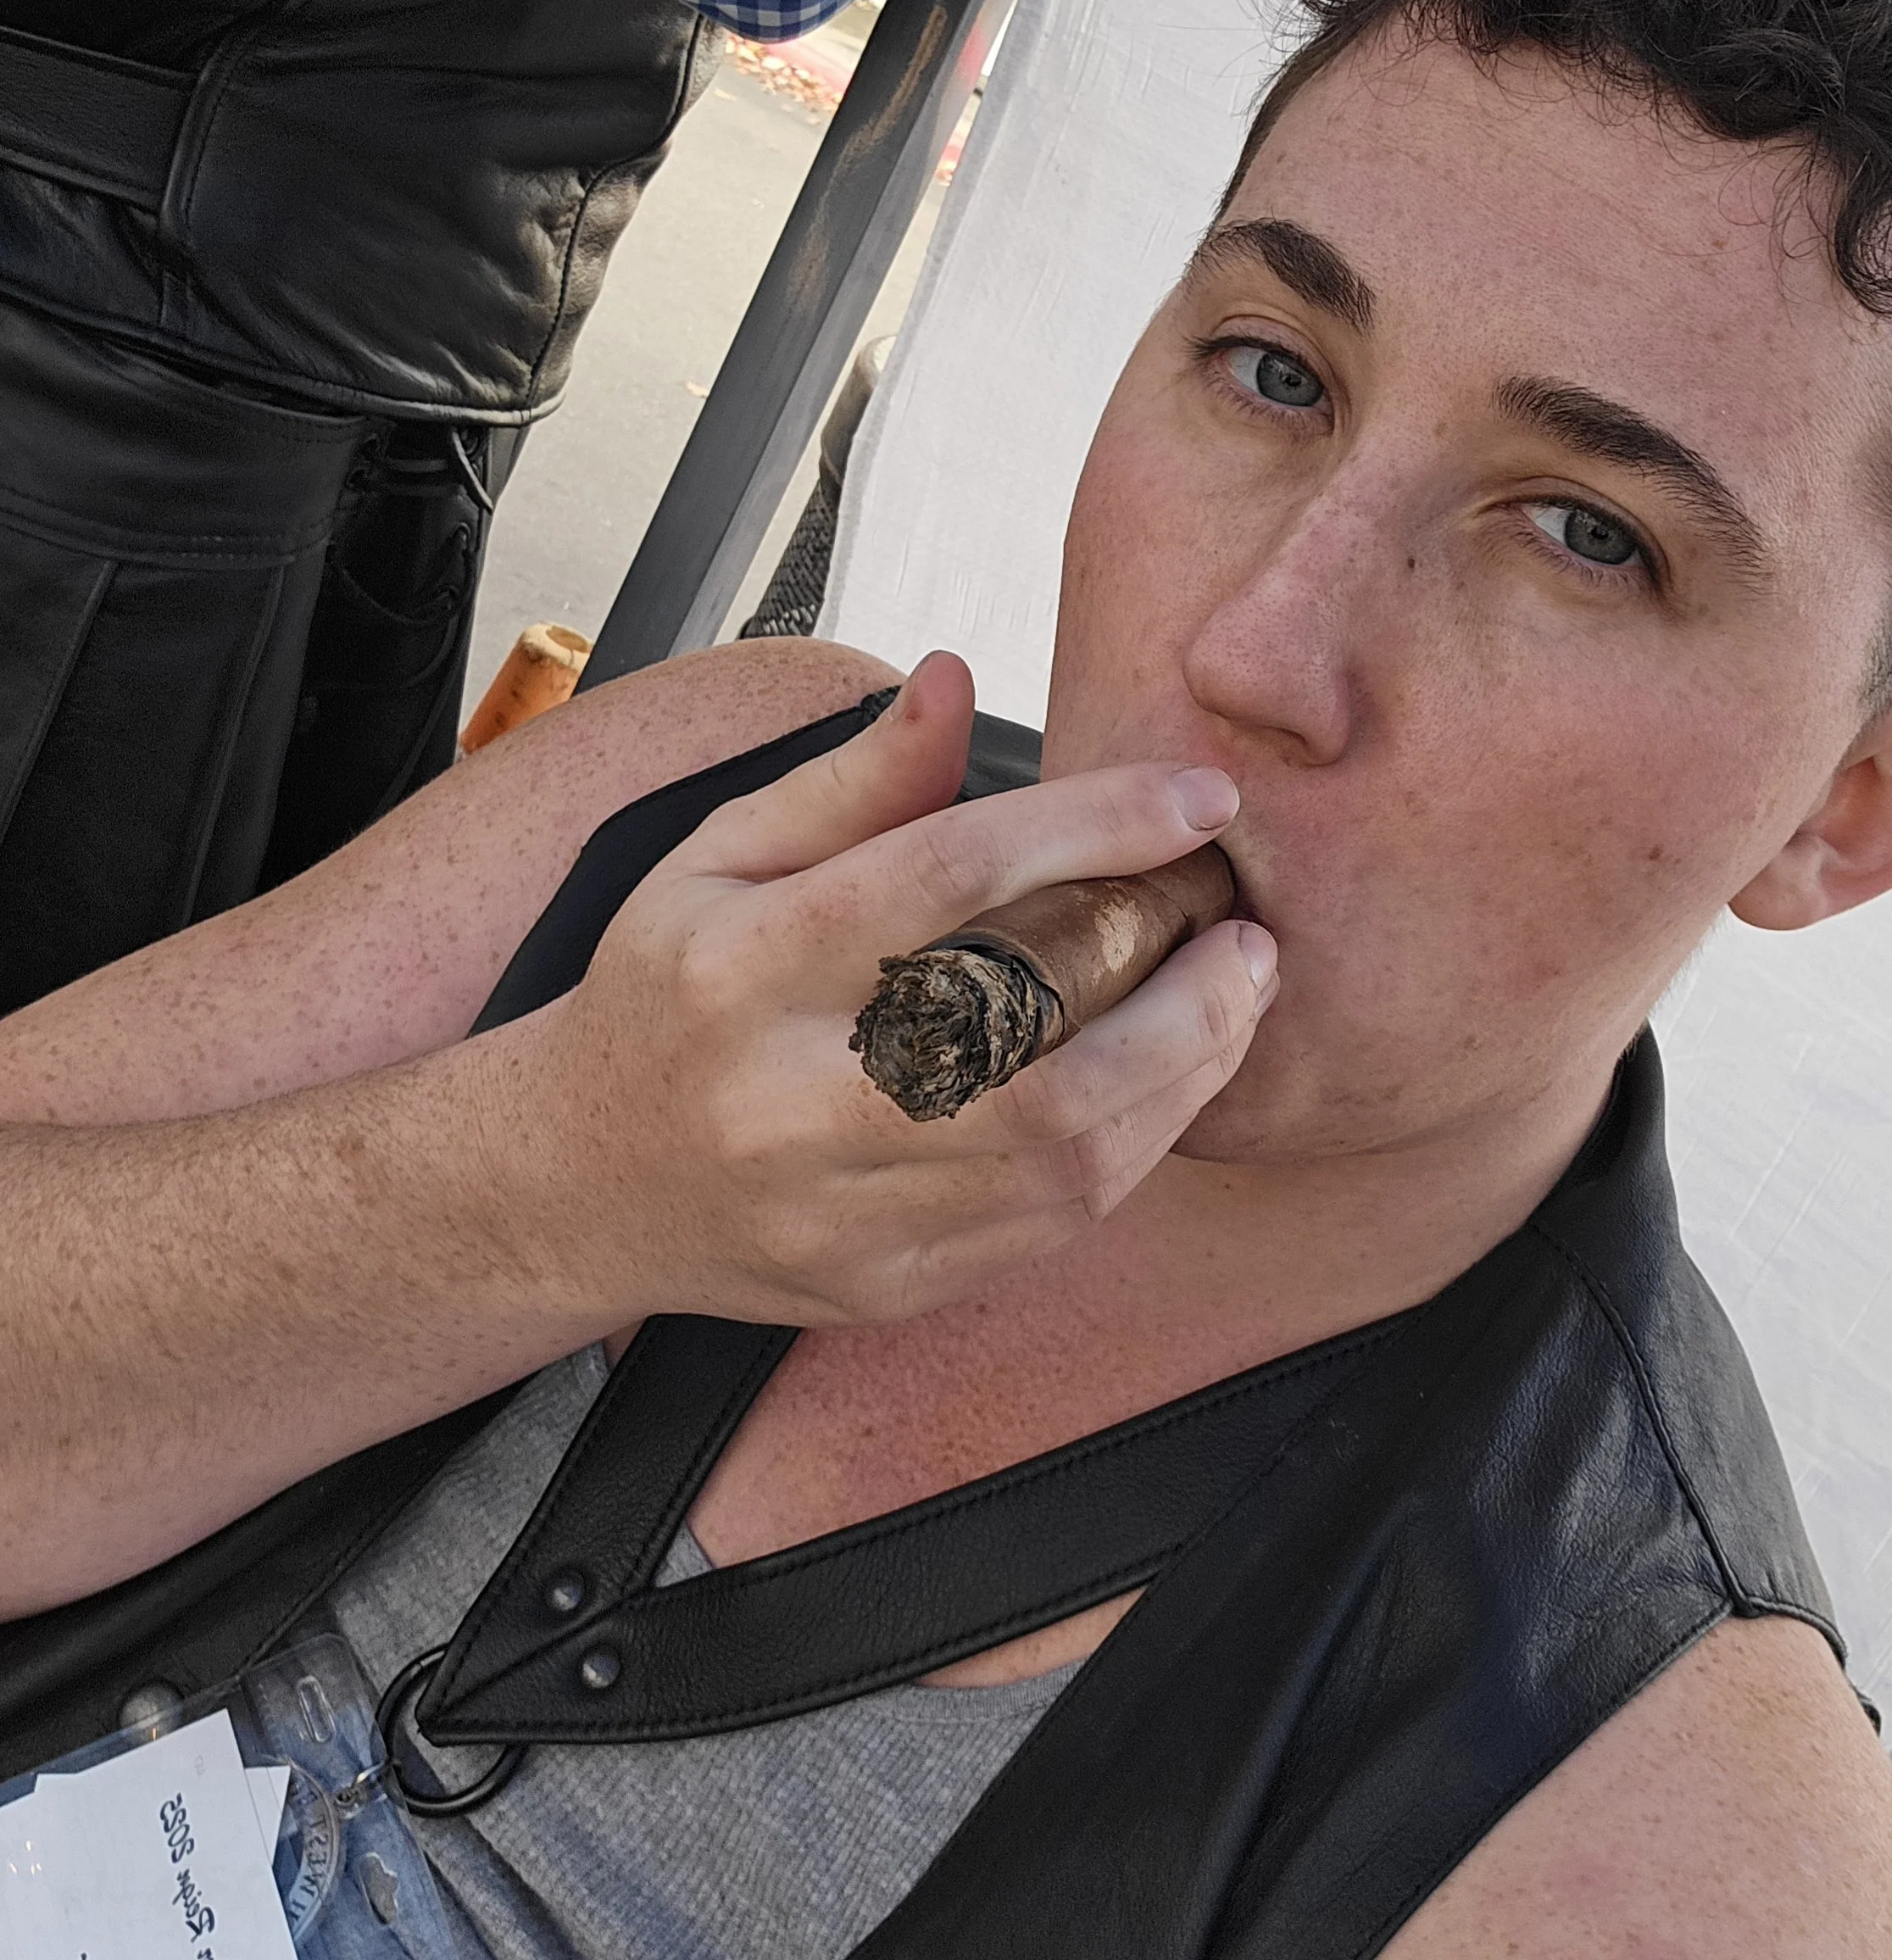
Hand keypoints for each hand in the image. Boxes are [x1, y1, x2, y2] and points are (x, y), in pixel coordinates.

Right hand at [510, 653, 1277, 1325]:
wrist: (577, 1182)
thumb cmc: (662, 999)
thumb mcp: (714, 858)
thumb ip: (849, 781)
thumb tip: (954, 677)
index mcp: (742, 964)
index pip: (946, 877)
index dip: (1093, 826)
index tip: (1197, 797)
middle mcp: (788, 1096)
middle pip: (1028, 1043)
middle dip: (1175, 981)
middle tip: (1245, 924)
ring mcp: (839, 1207)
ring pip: (1063, 1152)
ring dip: (1184, 1072)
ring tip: (1234, 998)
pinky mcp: (884, 1282)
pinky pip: (1050, 1225)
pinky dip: (1136, 1147)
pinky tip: (1170, 1083)